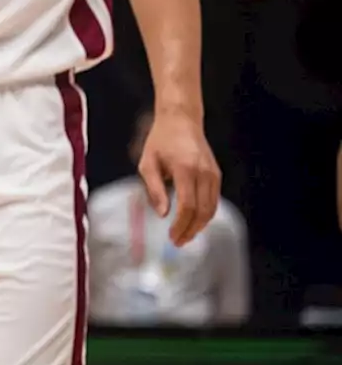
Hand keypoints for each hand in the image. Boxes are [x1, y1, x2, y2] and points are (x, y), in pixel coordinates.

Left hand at [138, 108, 220, 246]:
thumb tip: (163, 215)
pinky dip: (205, 215)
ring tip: (184, 237)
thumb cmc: (160, 142)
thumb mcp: (147, 163)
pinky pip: (213, 201)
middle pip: (202, 211)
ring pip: (211, 209)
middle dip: (190, 230)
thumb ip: (155, 189)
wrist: (181, 121)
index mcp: (186, 169)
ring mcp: (213, 174)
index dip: (181, 225)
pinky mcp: (216, 175)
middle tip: (177, 243)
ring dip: (199, 226)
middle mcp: (204, 173)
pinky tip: (192, 223)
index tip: (171, 237)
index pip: (188, 206)